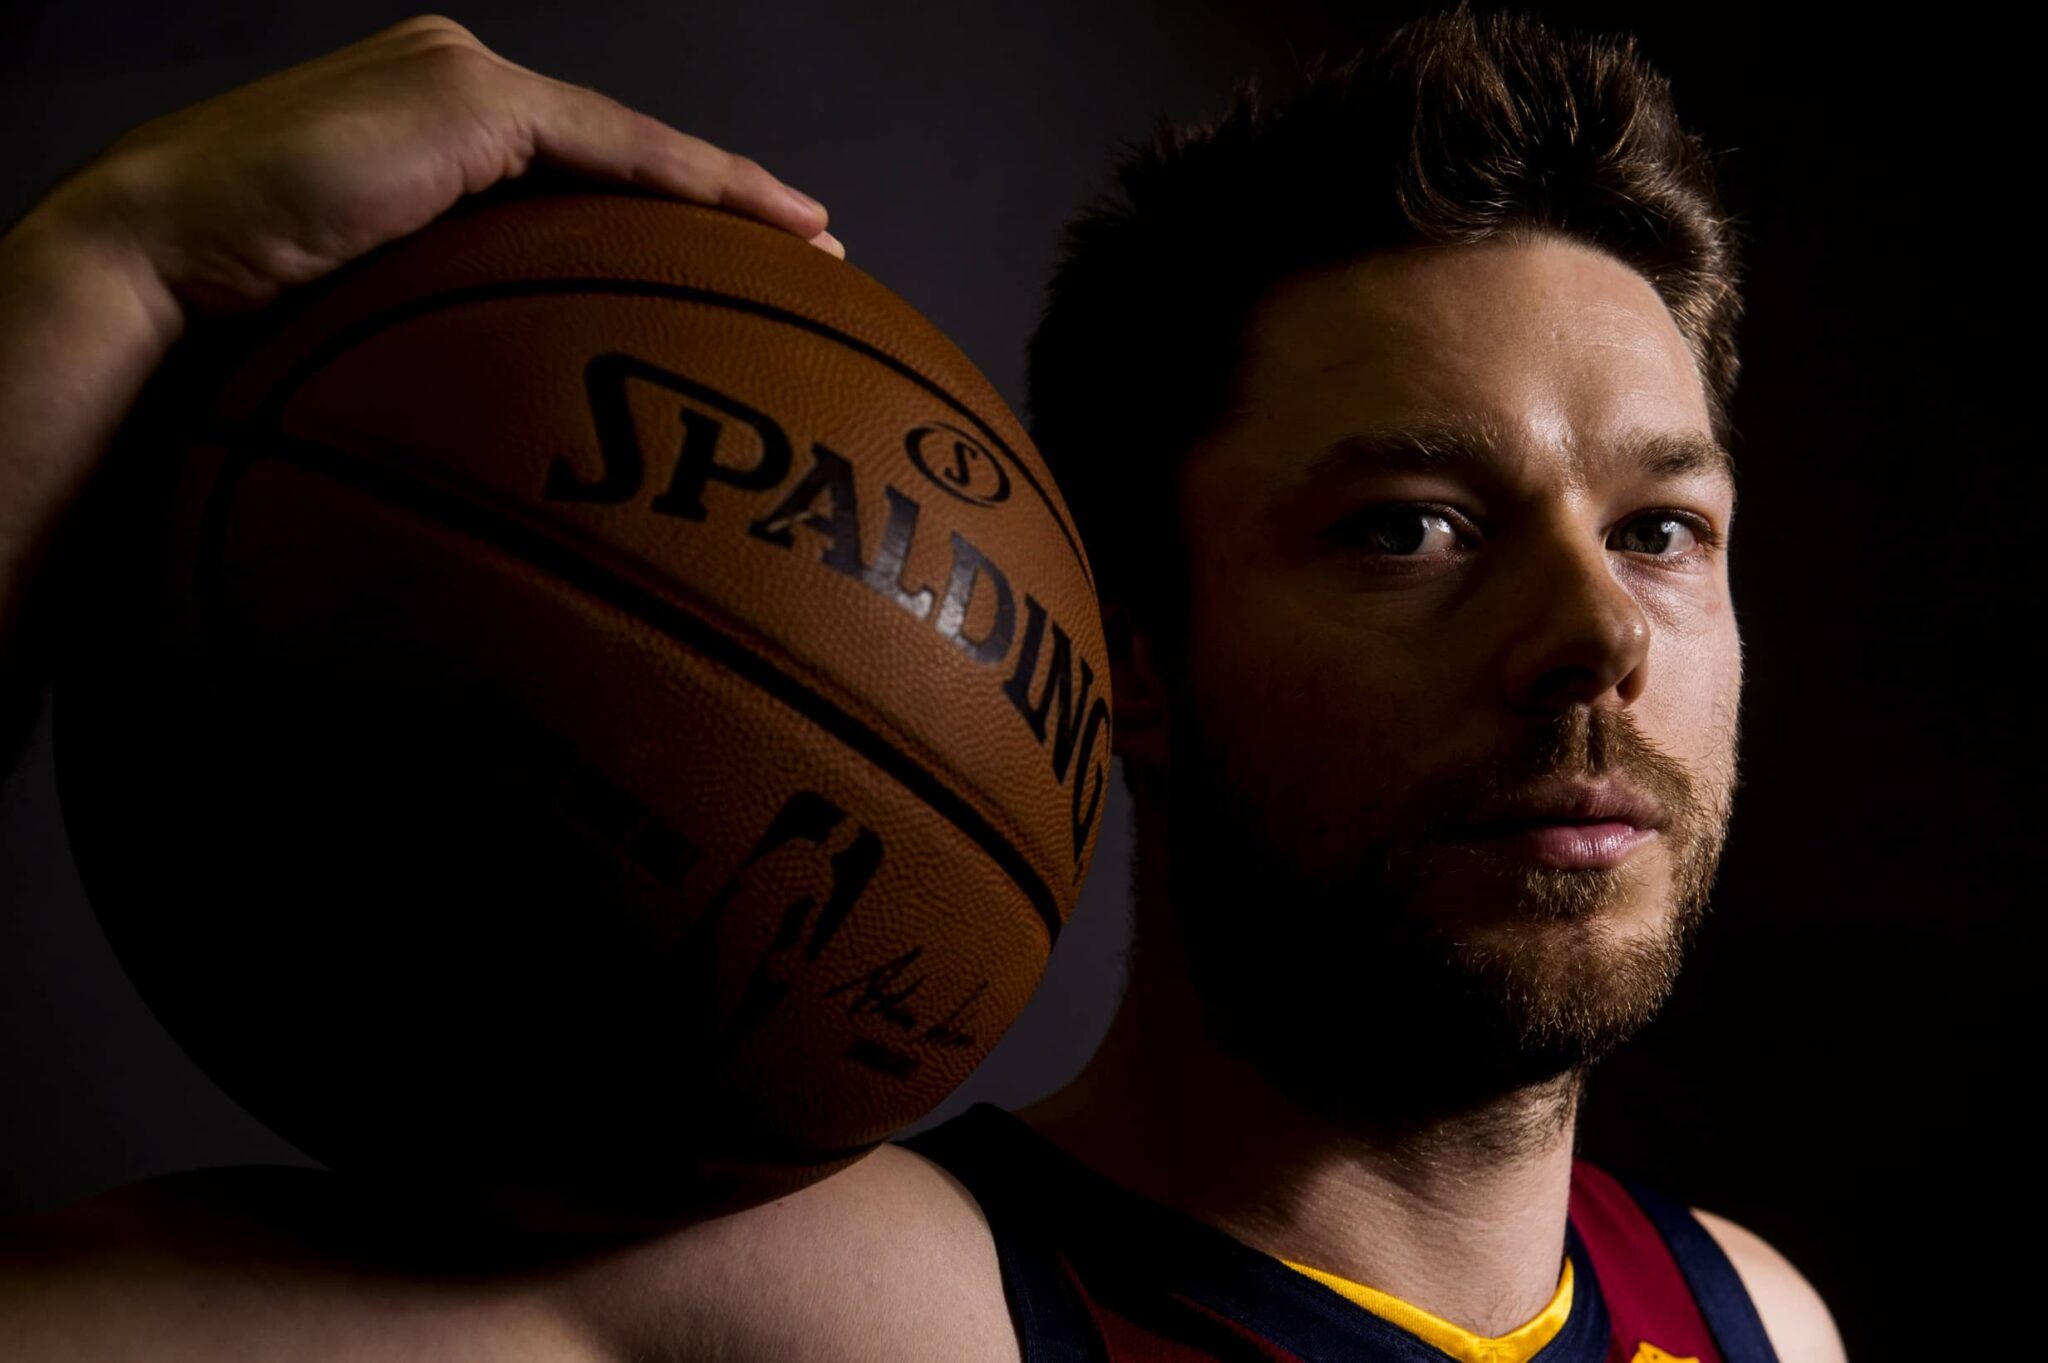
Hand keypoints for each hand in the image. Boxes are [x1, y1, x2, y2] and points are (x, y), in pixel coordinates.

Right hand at [32, 14, 841, 316]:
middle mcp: (460, 88)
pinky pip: (615, 149)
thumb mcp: (378, 320)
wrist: (156, 263)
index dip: (673, 218)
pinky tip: (770, 224)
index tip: (754, 272)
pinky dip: (696, 184)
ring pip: (634, 146)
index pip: (582, 176)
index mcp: (437, 130)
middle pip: (622, 157)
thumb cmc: (244, 317)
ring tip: (818, 244)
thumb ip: (456, 327)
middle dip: (724, 207)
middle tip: (817, 259)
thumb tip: (523, 417)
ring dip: (733, 197)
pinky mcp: (468, 97)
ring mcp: (464, 81)